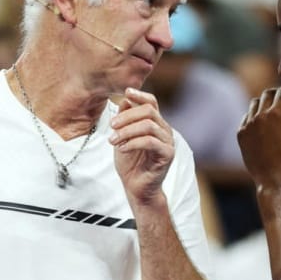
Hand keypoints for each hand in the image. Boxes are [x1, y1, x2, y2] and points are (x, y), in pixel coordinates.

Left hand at [110, 88, 173, 206]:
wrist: (136, 187)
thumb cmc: (130, 162)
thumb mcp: (122, 137)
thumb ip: (124, 120)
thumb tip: (125, 100)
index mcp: (155, 123)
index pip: (152, 102)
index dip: (140, 95)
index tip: (126, 92)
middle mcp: (164, 130)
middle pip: (149, 111)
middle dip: (127, 116)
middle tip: (112, 126)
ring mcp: (168, 142)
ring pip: (148, 125)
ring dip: (127, 131)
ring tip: (113, 140)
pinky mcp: (168, 154)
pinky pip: (150, 142)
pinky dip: (133, 143)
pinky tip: (122, 148)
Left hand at [237, 85, 280, 187]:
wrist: (274, 178)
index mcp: (277, 113)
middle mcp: (260, 115)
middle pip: (266, 94)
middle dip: (276, 94)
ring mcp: (248, 124)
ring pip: (254, 104)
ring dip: (263, 104)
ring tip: (271, 112)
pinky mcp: (240, 134)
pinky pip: (246, 118)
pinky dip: (254, 117)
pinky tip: (261, 125)